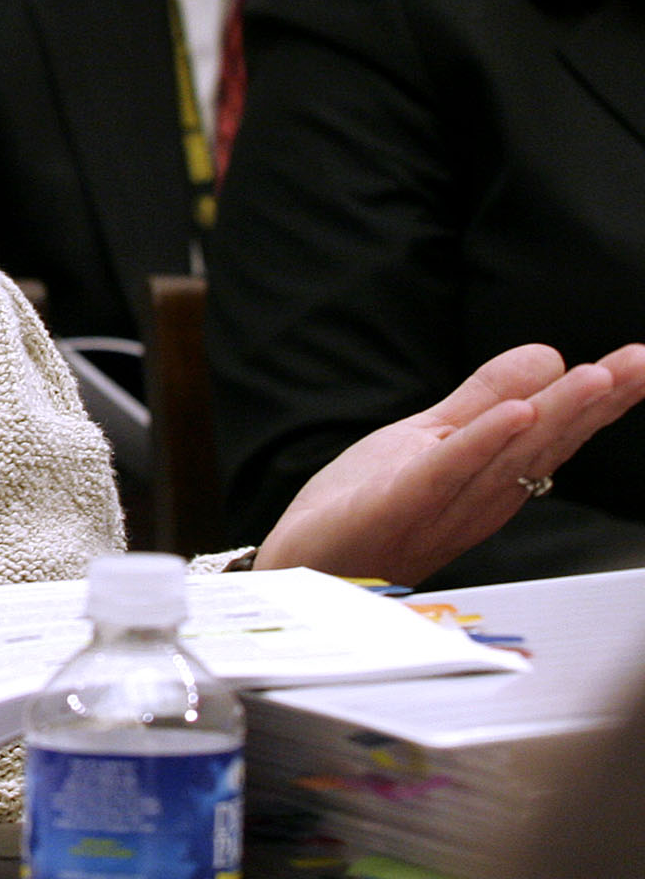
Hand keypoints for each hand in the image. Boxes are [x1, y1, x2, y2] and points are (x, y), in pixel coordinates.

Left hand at [258, 342, 644, 583]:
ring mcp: (445, 504)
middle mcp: (481, 495)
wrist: (308, 564)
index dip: (601, 399)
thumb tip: (547, 355)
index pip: (555, 432)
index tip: (641, 362)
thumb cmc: (368, 506)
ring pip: (510, 455)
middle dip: (597, 402)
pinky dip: (482, 442)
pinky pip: (448, 471)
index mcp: (493, 477)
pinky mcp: (399, 505)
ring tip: (596, 375)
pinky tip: (516, 415)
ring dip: (556, 414)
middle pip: (547, 442)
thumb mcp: (430, 438)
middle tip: (640, 363)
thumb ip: (484, 400)